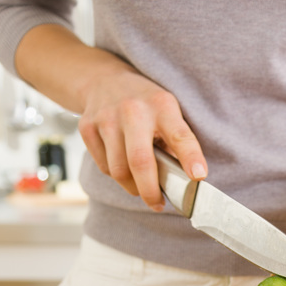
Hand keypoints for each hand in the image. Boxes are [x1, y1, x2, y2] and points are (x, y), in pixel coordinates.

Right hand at [76, 66, 206, 210]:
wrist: (103, 80)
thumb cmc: (145, 104)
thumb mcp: (167, 111)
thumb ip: (174, 141)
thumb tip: (183, 180)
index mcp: (162, 105)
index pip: (179, 135)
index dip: (190, 157)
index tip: (198, 176)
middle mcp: (133, 110)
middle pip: (140, 162)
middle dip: (151, 191)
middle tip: (158, 204)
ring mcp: (107, 118)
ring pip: (118, 171)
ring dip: (133, 187)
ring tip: (142, 187)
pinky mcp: (87, 127)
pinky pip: (104, 167)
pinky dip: (116, 175)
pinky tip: (123, 167)